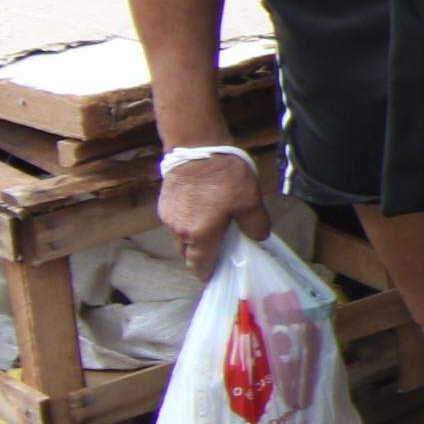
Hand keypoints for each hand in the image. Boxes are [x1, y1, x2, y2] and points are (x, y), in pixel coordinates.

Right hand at [158, 152, 270, 273]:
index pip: (199, 266)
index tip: (217, 276)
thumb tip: (259, 238)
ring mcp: (168, 218)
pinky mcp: (164, 204)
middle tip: (219, 252)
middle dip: (202, 257)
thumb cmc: (224, 176)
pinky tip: (202, 214)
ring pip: (180, 239)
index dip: (208, 273)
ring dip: (194, 240)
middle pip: (188, 254)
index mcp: (200, 235)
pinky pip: (176, 224)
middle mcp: (179, 231)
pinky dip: (187, 225)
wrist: (196, 147)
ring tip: (213, 231)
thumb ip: (256, 225)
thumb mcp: (250, 201)